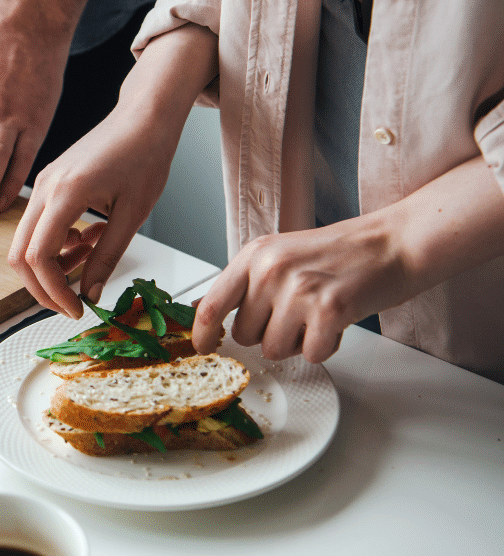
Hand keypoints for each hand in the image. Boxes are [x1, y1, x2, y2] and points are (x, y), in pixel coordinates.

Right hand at [9, 23, 217, 317]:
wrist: (144, 116)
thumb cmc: (145, 153)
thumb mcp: (133, 214)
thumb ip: (108, 257)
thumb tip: (91, 293)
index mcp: (66, 192)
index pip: (40, 257)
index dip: (54, 291)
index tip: (76, 308)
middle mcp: (46, 187)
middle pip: (20, 255)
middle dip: (43, 287)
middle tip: (71, 304)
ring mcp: (43, 184)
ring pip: (26, 242)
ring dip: (52, 265)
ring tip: (89, 262)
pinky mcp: (49, 183)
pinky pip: (39, 225)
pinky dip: (57, 244)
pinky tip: (88, 239)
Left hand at [191, 218, 406, 363]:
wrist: (394, 242)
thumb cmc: (339, 252)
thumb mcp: (279, 255)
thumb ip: (243, 284)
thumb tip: (202, 310)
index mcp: (255, 255)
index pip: (211, 304)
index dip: (201, 334)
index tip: (202, 348)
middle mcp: (272, 270)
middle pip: (243, 335)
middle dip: (267, 334)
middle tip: (295, 313)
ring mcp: (300, 290)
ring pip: (273, 349)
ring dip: (296, 342)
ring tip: (316, 314)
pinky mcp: (329, 310)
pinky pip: (310, 354)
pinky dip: (325, 345)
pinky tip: (336, 320)